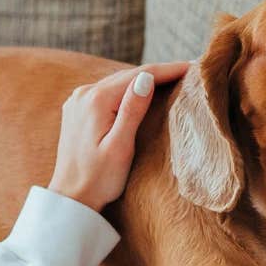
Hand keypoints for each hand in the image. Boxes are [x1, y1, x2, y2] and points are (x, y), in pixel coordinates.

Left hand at [47, 61, 189, 210]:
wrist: (71, 199)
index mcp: (96, 100)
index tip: (193, 67)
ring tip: (171, 78)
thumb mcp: (120, 147)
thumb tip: (146, 78)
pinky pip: (107, 92)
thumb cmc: (98, 179)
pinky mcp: (77, 111)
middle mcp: (84, 93)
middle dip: (158, 72)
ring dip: (143, 80)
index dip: (168, 70)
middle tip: (189, 71)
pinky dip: (127, 90)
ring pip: (118, 82)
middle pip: (128, 75)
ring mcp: (78, 101)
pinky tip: (142, 93)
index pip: (140, 75)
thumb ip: (132, 111)